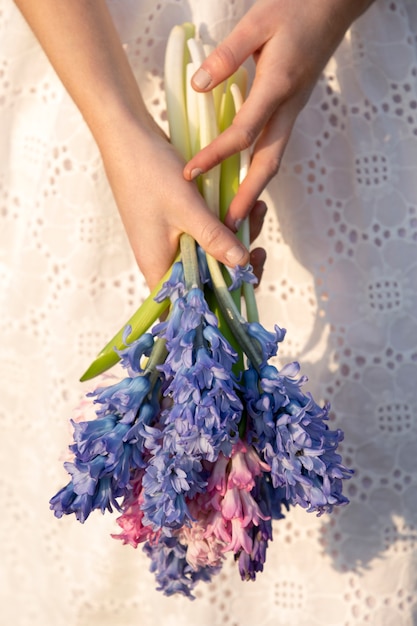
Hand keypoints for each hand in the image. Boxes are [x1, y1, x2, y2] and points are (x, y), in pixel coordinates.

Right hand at [99, 116, 265, 288]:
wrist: (127, 137)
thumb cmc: (149, 173)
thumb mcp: (187, 208)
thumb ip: (214, 238)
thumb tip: (242, 264)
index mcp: (158, 268)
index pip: (190, 305)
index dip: (219, 303)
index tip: (247, 284)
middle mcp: (162, 261)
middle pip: (205, 280)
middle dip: (236, 264)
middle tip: (259, 246)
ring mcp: (168, 243)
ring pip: (209, 254)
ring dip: (234, 239)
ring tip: (258, 211)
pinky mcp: (175, 226)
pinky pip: (204, 235)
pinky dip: (224, 225)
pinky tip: (244, 206)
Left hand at [184, 0, 373, 229]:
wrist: (334, 6)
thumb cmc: (296, 10)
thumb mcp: (258, 23)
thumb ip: (228, 56)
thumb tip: (199, 85)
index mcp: (278, 88)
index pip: (243, 133)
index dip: (215, 156)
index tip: (190, 173)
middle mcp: (288, 109)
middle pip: (269, 163)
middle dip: (248, 196)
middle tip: (229, 224)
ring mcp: (292, 113)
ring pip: (274, 160)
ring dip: (256, 189)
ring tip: (236, 213)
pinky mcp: (290, 112)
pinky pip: (274, 148)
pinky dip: (259, 170)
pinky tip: (243, 180)